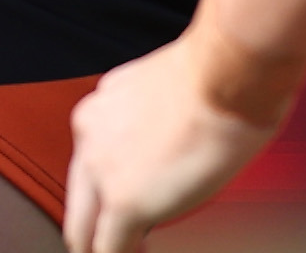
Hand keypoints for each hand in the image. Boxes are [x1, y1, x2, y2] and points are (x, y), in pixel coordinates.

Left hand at [62, 31, 289, 252]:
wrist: (227, 70)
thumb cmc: (219, 70)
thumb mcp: (167, 86)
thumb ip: (157, 114)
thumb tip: (177, 135)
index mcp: (102, 109)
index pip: (91, 165)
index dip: (109, 191)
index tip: (132, 197)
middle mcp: (91, 138)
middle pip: (77, 202)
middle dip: (96, 226)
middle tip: (120, 239)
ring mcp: (103, 173)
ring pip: (83, 230)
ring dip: (108, 244)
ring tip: (133, 250)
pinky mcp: (124, 203)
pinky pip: (110, 249)